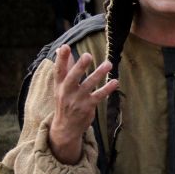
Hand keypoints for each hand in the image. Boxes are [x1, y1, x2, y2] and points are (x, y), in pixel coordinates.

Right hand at [49, 45, 117, 163]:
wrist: (66, 127)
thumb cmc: (65, 101)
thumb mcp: (61, 85)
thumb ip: (64, 67)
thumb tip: (62, 49)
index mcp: (59, 85)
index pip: (59, 70)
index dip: (61, 59)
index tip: (65, 47)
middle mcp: (67, 92)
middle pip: (72, 77)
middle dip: (79, 67)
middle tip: (87, 55)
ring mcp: (78, 100)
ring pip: (89, 85)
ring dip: (99, 74)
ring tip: (108, 63)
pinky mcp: (88, 106)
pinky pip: (99, 96)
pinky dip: (107, 89)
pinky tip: (115, 81)